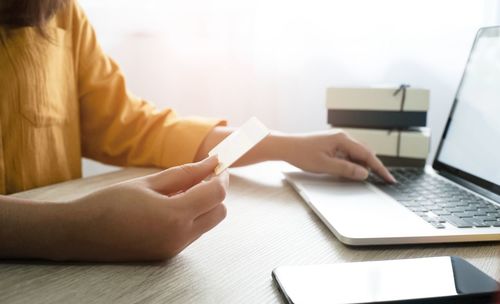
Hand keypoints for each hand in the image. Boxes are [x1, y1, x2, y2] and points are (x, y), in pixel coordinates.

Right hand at [61, 156, 227, 260]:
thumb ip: (185, 173)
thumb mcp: (149, 182)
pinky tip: (171, 204)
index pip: (216, 195)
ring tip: (181, 189)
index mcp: (175, 216)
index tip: (217, 165)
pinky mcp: (167, 254)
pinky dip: (191, 216)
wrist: (80, 234)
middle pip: (219, 212)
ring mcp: (174, 249)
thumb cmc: (109, 203)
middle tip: (202, 176)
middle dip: (216, 192)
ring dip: (204, 205)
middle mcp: (179, 237)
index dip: (221, 176)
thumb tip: (211, 163)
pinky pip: (192, 232)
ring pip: (207, 223)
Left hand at [282, 131, 394, 182]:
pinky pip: (348, 155)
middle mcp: (343, 137)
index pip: (368, 155)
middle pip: (364, 154)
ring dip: (359, 166)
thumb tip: (364, 174)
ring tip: (357, 178)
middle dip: (371, 167)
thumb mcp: (325, 165)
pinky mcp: (333, 145)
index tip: (388, 178)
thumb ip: (346, 170)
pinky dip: (351, 164)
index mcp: (343, 139)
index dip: (380, 168)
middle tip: (378, 181)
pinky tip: (347, 172)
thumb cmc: (301, 153)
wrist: (286, 147)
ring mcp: (338, 140)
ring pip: (356, 155)